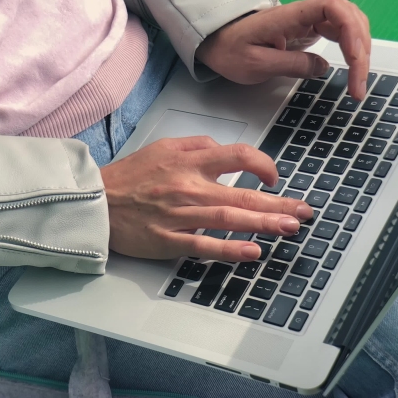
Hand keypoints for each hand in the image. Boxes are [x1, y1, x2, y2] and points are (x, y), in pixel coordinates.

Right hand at [100, 136, 312, 261]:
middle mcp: (188, 187)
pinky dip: (229, 249)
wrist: (94, 201)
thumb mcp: (163, 148)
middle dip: (278, 203)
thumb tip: (225, 150)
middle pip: (242, 194)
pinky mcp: (167, 240)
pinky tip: (252, 251)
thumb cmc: (129, 177)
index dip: (263, 165)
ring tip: (290, 228)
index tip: (274, 178)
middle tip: (304, 212)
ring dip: (264, 224)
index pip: (238, 157)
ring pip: (229, 219)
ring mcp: (179, 215)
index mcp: (189, 162)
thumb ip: (197, 146)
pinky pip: (203, 245)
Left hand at [196, 0, 371, 99]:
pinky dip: (352, 51)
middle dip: (361, 50)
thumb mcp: (256, 64)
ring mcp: (309, 21)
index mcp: (289, 16)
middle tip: (358, 85)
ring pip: (349, 25)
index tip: (353, 59)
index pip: (332, 7)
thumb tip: (323, 68)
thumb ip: (291, 65)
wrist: (217, 41)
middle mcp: (304, 14)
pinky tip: (352, 70)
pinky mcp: (309, 31)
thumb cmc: (230, 49)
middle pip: (348, 17)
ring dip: (360, 51)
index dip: (350, 29)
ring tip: (358, 82)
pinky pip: (340, 34)